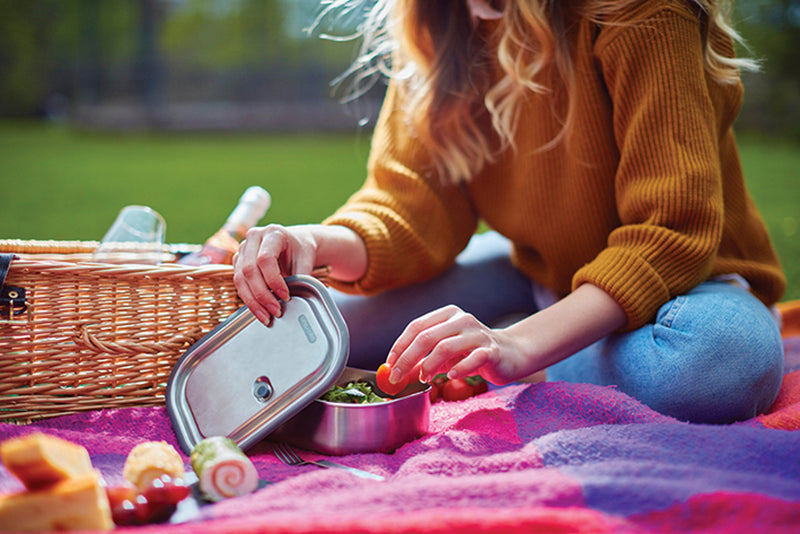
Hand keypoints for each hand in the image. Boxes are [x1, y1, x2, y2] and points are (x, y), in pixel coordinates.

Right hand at [233, 224, 367, 324]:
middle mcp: (254, 238)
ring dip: (253, 301)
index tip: (285, 296)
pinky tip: (259, 311)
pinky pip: (239, 283)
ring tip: (267, 317)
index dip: (274, 281)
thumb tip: (295, 299)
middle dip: (262, 295)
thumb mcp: (306, 259)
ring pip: (240, 279)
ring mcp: (243, 249)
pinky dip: (249, 300)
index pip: (265, 259)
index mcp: (273, 233)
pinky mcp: (238, 261)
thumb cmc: (301, 250)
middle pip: (249, 270)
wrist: (294, 243)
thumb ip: (301, 276)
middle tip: (276, 311)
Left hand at [385, 305, 530, 385]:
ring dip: (429, 366)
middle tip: (396, 378)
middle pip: (427, 337)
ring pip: (445, 347)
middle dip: (407, 359)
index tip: (389, 364)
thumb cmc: (472, 352)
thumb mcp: (445, 351)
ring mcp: (478, 334)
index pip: (416, 326)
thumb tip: (396, 372)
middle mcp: (462, 319)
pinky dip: (459, 369)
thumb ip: (423, 358)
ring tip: (424, 379)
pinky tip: (452, 377)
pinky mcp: (492, 350)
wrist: (511, 353)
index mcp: (447, 314)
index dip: (400, 346)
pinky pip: (472, 359)